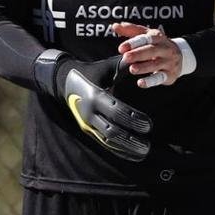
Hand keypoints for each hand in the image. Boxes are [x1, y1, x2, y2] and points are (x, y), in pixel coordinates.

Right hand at [35, 51, 152, 161]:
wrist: (66, 81)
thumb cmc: (93, 71)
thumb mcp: (106, 67)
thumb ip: (124, 66)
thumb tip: (141, 60)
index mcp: (95, 96)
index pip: (116, 111)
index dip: (133, 119)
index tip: (149, 125)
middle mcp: (90, 111)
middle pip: (112, 131)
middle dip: (131, 138)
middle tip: (148, 143)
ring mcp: (87, 122)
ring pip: (108, 140)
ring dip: (126, 148)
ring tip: (144, 150)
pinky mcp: (87, 129)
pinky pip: (104, 143)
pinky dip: (119, 150)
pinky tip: (133, 154)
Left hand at [113, 22, 182, 87]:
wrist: (182, 55)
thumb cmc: (158, 44)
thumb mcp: (147, 34)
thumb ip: (130, 30)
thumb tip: (115, 26)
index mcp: (158, 37)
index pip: (146, 38)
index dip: (134, 43)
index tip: (122, 48)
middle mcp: (165, 49)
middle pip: (151, 50)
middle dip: (138, 54)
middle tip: (126, 58)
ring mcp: (168, 62)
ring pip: (155, 65)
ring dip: (143, 67)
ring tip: (132, 69)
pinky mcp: (169, 74)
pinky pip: (160, 78)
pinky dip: (150, 81)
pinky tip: (141, 83)